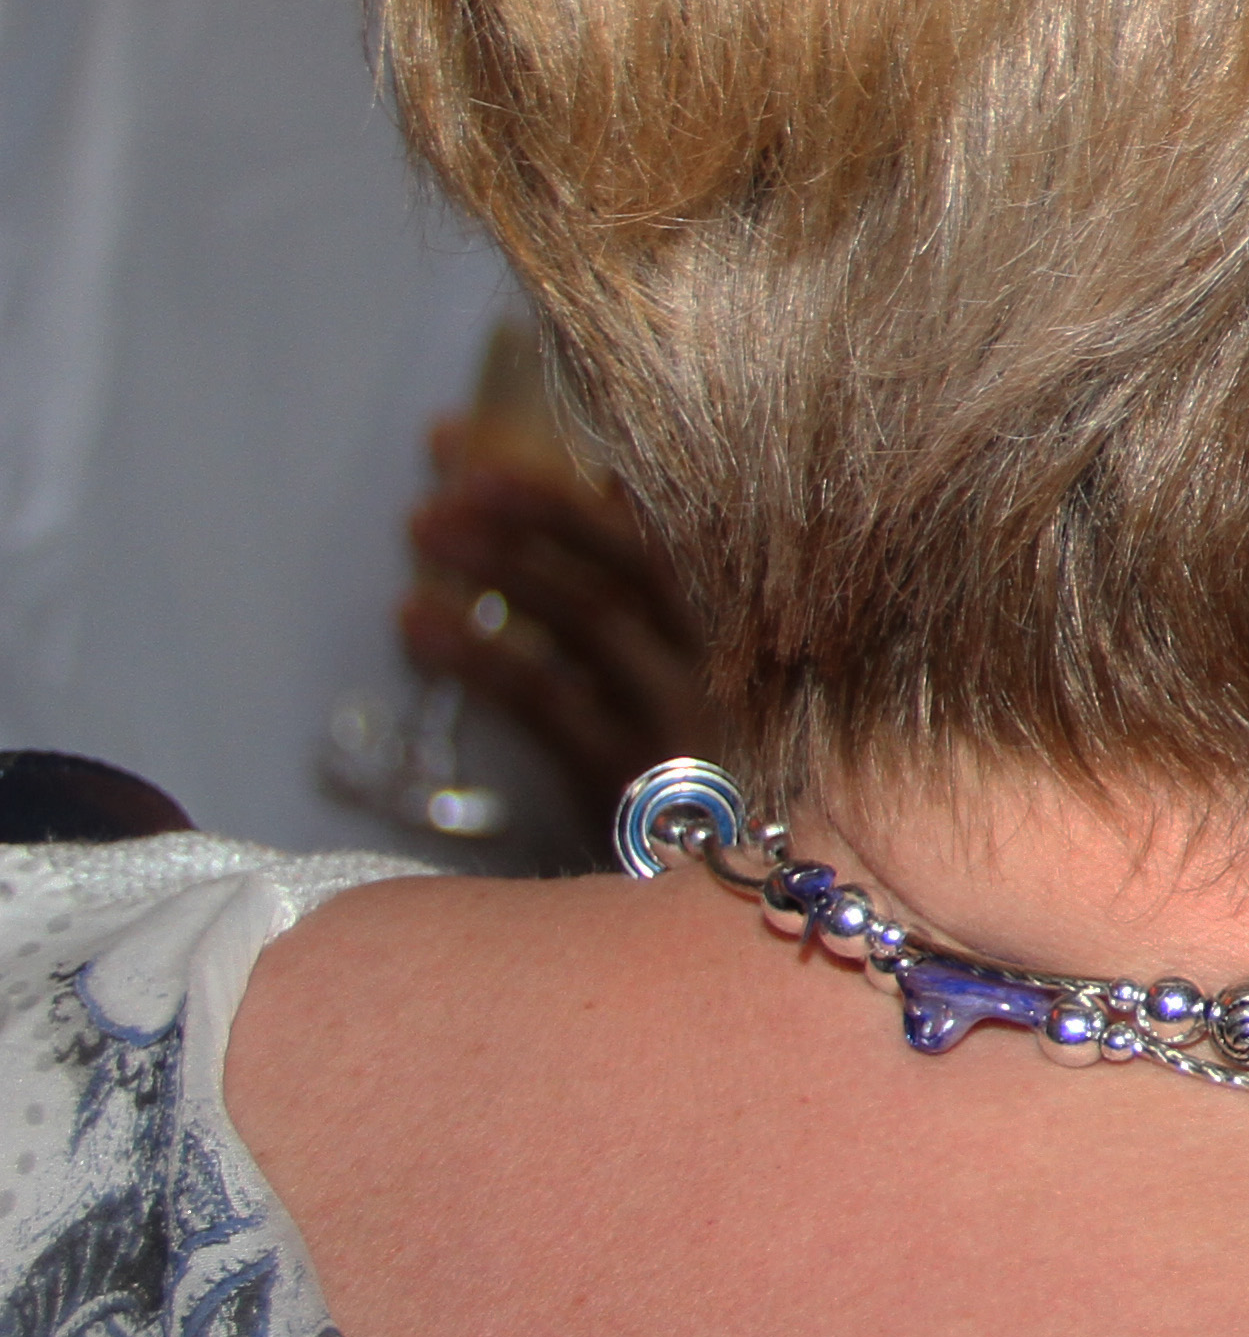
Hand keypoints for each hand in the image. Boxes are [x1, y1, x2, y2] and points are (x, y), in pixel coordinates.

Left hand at [398, 427, 720, 807]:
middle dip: (533, 506)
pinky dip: (479, 655)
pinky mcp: (639, 775)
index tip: (462, 446)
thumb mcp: (701, 668)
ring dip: (503, 563)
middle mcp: (727, 653)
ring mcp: (686, 714)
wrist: (742, 891)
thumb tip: (606, 483)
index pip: (650, 520)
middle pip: (628, 556)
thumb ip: (659, 583)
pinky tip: (417, 625)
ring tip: (422, 531)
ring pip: (590, 615)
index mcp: (741, 616)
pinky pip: (548, 698)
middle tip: (444, 478)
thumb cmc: (713, 766)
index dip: (553, 477)